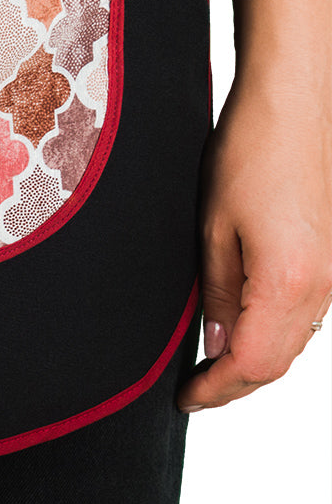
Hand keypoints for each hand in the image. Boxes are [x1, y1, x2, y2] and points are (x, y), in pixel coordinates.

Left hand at [178, 79, 331, 411]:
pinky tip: (241, 327)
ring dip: (253, 361)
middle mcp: (322, 288)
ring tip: (209, 366)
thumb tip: (214, 341)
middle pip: (278, 362)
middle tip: (192, 391)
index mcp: (289, 283)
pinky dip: (271, 333)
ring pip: (293, 342)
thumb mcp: (212, 226)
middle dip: (233, 384)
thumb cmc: (251, 153)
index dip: (215, 389)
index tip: (184, 399)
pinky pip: (303, 315)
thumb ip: (214, 291)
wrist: (298, 104)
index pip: (252, 364)